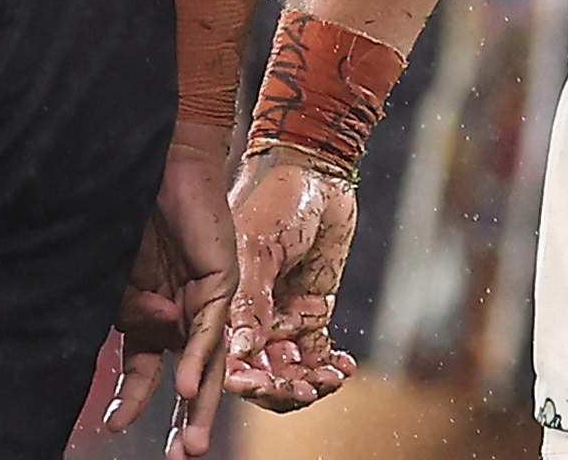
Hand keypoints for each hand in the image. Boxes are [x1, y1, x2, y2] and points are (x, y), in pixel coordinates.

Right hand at [105, 121, 236, 455]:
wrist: (160, 164)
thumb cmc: (134, 217)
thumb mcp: (119, 278)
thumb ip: (132, 314)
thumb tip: (149, 336)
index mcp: (155, 315)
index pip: (147, 370)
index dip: (133, 400)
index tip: (112, 428)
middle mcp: (185, 313)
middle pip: (192, 379)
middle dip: (187, 422)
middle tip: (182, 459)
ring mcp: (207, 299)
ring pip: (211, 364)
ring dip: (201, 407)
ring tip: (192, 445)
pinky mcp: (223, 280)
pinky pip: (211, 328)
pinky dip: (198, 359)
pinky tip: (188, 388)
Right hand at [222, 150, 359, 410]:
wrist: (317, 176)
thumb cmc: (277, 203)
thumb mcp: (260, 251)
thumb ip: (251, 303)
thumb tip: (239, 354)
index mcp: (223, 305)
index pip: (226, 358)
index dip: (241, 380)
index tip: (257, 387)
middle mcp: (250, 319)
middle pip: (258, 374)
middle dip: (278, 390)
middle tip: (303, 392)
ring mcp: (280, 318)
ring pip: (288, 372)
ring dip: (307, 382)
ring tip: (329, 379)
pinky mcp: (310, 312)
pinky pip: (317, 354)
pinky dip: (330, 367)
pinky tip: (343, 366)